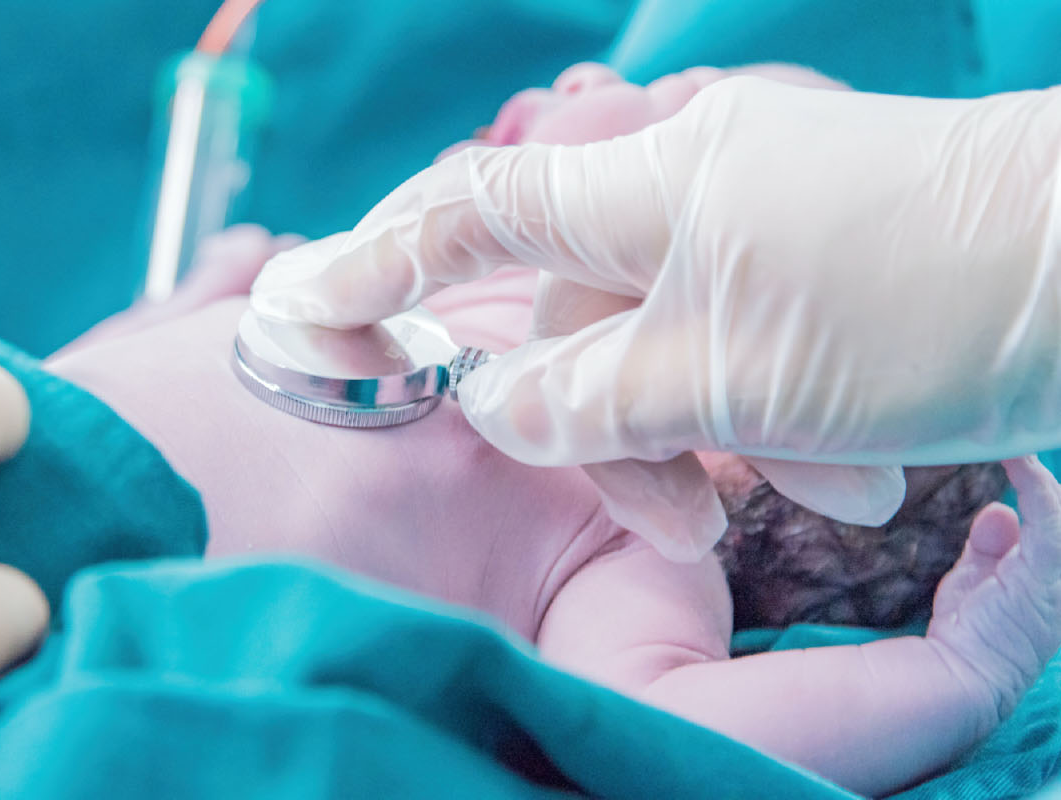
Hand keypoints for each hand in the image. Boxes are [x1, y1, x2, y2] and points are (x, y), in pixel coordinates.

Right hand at [251, 77, 1060, 558]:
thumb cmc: (920, 303)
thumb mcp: (723, 378)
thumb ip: (584, 401)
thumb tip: (500, 407)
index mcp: (641, 190)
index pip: (471, 212)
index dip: (380, 262)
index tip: (305, 306)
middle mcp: (682, 187)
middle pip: (577, 315)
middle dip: (620, 428)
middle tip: (691, 521)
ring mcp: (751, 217)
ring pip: (668, 344)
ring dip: (722, 438)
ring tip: (838, 489)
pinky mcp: (811, 256)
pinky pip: (741, 342)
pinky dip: (773, 413)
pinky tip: (857, 466)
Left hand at [927, 456, 1060, 722]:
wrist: (959, 674)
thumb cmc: (967, 635)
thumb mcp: (979, 580)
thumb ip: (993, 544)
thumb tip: (1000, 508)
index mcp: (1056, 578)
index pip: (1056, 524)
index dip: (1046, 492)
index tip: (1025, 453)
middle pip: (1060, 516)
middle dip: (1048, 487)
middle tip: (1028, 435)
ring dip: (1041, 476)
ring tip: (1017, 435)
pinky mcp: (1047, 568)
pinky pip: (1047, 510)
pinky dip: (1031, 478)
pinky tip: (1012, 452)